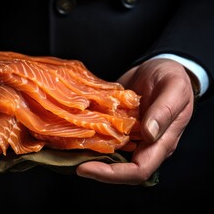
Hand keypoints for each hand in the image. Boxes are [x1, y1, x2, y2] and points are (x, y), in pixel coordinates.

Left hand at [76, 58, 194, 184]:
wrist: (161, 67)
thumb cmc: (173, 77)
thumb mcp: (174, 88)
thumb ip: (164, 111)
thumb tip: (149, 134)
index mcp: (161, 143)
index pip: (138, 171)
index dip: (113, 174)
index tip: (87, 168)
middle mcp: (143, 145)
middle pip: (120, 169)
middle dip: (95, 169)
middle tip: (70, 160)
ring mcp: (129, 136)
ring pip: (108, 155)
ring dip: (89, 155)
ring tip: (67, 148)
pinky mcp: (118, 126)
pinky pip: (103, 136)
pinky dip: (89, 136)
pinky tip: (73, 130)